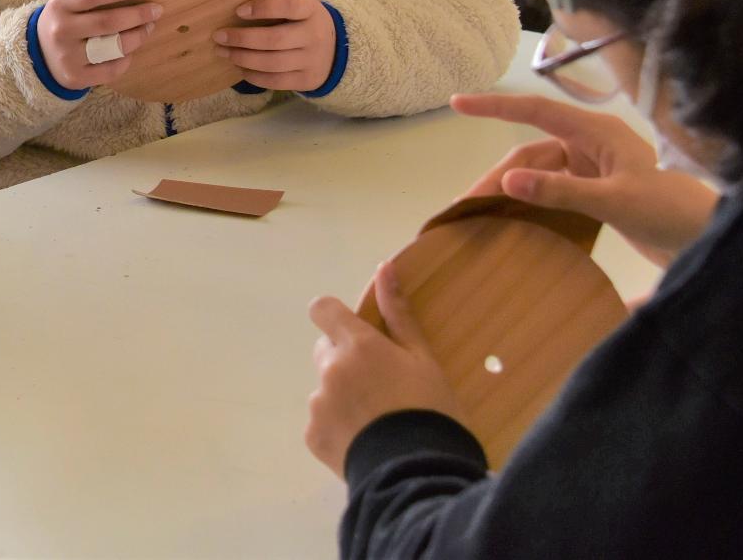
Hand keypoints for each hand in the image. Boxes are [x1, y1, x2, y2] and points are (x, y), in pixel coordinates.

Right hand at [35, 0, 162, 92]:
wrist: (37, 55)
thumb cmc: (64, 21)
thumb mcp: (70, 0)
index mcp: (60, 5)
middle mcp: (61, 31)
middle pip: (108, 22)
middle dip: (138, 15)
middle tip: (156, 10)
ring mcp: (68, 57)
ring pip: (113, 47)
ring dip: (138, 37)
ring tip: (148, 28)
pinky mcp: (75, 78)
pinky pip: (111, 69)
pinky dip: (126, 59)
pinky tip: (130, 51)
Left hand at [214, 0, 333, 91]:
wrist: (337, 50)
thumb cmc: (304, 23)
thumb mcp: (299, 8)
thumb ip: (275, 6)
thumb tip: (233, 10)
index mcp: (311, 10)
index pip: (289, 5)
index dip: (263, 8)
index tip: (238, 10)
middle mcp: (314, 35)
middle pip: (274, 39)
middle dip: (242, 38)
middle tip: (218, 36)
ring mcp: (312, 61)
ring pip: (272, 63)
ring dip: (242, 58)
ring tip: (224, 53)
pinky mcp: (307, 80)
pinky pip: (275, 81)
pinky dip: (253, 76)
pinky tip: (240, 67)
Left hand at [306, 261, 463, 478]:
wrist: (418, 474)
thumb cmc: (430, 410)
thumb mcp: (423, 359)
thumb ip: (399, 314)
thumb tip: (384, 267)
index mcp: (356, 345)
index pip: (322, 309)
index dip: (336, 317)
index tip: (357, 334)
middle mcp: (329, 369)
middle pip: (326, 350)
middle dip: (345, 360)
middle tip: (381, 385)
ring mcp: (317, 404)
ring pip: (325, 389)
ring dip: (343, 396)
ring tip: (379, 422)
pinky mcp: (312, 436)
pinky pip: (322, 422)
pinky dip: (339, 427)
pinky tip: (367, 442)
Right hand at [451, 92, 718, 267]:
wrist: (713, 240)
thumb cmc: (671, 211)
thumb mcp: (615, 201)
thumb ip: (561, 191)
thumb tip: (507, 180)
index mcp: (597, 132)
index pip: (536, 111)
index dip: (495, 106)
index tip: (458, 103)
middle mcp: (593, 145)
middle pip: (532, 152)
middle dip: (498, 175)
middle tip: (468, 204)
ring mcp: (597, 170)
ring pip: (540, 174)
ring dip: (513, 193)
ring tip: (484, 217)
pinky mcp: (601, 194)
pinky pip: (555, 192)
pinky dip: (534, 204)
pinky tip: (518, 223)